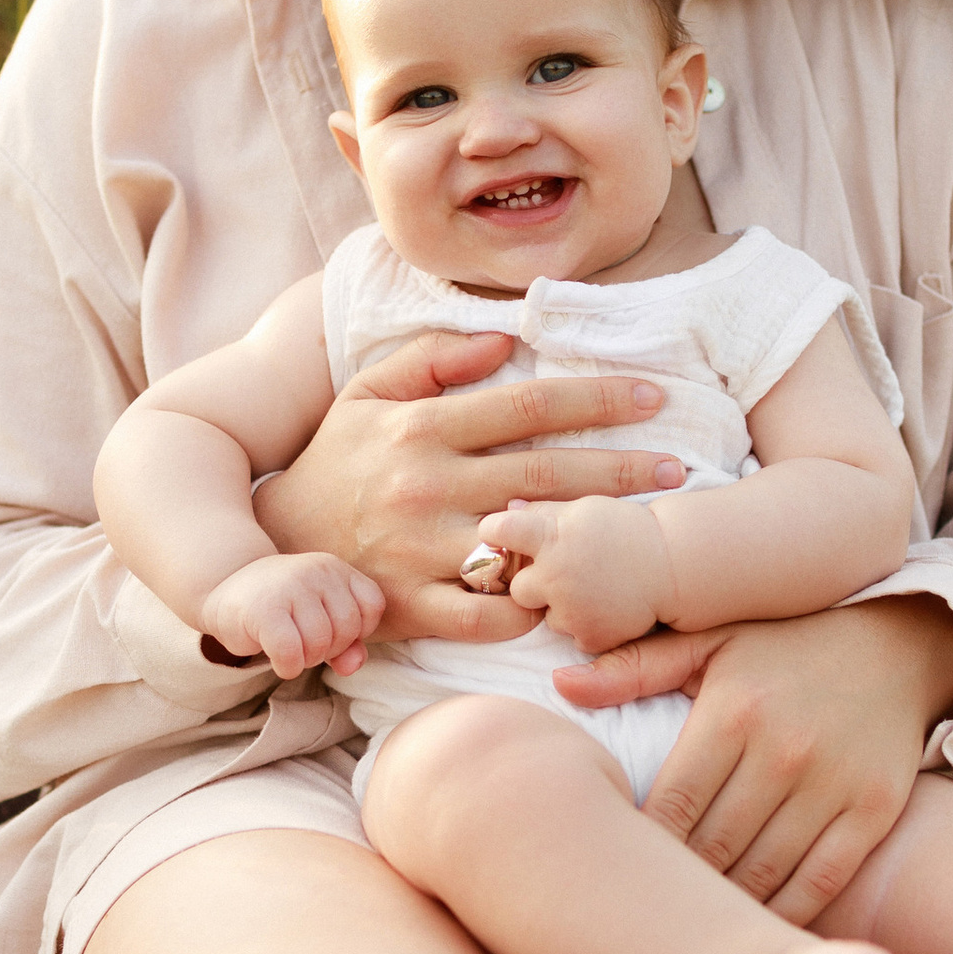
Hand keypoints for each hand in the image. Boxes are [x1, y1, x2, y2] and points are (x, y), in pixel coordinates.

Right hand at [197, 551, 388, 681]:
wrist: (223, 592)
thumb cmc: (280, 609)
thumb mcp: (319, 618)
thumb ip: (347, 643)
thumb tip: (354, 665)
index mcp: (335, 568)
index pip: (372, 605)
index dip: (357, 630)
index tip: (330, 631)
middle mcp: (316, 571)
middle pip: (347, 629)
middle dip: (328, 649)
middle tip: (304, 643)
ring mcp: (290, 586)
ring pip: (320, 644)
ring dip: (306, 660)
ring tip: (289, 648)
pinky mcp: (265, 609)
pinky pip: (291, 653)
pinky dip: (288, 667)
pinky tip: (278, 660)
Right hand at [255, 328, 688, 645]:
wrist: (274, 544)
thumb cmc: (337, 462)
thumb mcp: (368, 393)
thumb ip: (434, 359)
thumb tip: (505, 337)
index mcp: (422, 427)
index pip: (528, 404)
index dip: (597, 398)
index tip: (654, 395)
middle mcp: (425, 486)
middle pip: (544, 471)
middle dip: (619, 469)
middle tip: (677, 468)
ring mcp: (419, 551)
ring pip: (523, 543)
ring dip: (588, 539)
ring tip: (644, 534)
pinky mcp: (411, 608)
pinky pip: (488, 616)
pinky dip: (534, 609)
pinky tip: (577, 598)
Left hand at [477, 495, 672, 653]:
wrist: (675, 562)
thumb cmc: (628, 528)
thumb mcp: (585, 508)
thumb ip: (543, 510)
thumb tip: (508, 509)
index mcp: (550, 535)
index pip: (498, 532)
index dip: (495, 534)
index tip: (500, 535)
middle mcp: (555, 573)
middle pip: (517, 587)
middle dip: (535, 583)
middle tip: (565, 573)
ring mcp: (571, 609)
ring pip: (545, 616)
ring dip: (562, 607)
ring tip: (595, 589)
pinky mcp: (590, 636)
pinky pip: (573, 636)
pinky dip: (587, 626)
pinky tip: (608, 608)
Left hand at [555, 594, 952, 920]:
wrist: (901, 642)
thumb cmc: (788, 643)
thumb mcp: (713, 638)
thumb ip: (637, 666)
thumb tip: (562, 684)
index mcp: (733, 712)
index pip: (671, 806)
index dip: (641, 849)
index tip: (617, 873)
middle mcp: (783, 752)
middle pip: (711, 849)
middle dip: (674, 887)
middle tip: (641, 918)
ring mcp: (832, 786)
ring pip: (761, 873)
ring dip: (724, 909)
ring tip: (690, 931)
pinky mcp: (873, 811)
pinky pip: (820, 882)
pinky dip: (783, 913)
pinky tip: (753, 927)